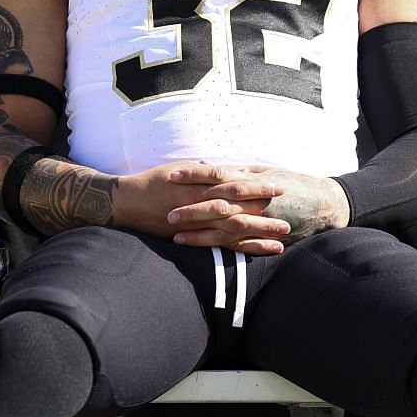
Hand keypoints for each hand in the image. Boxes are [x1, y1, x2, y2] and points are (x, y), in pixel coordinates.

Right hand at [112, 162, 291, 254]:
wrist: (126, 202)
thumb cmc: (153, 183)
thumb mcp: (179, 170)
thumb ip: (203, 170)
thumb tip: (226, 167)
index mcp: (200, 184)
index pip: (235, 183)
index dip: (258, 184)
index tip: (278, 185)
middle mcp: (201, 202)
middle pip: (239, 205)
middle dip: (265, 207)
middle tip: (290, 209)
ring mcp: (197, 222)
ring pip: (235, 226)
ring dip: (261, 229)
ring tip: (284, 232)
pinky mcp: (192, 237)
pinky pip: (222, 244)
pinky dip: (245, 247)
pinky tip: (264, 249)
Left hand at [167, 164, 349, 254]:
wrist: (325, 204)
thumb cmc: (293, 183)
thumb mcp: (263, 170)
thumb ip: (234, 170)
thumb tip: (205, 165)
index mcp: (253, 179)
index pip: (218, 175)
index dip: (195, 175)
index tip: (173, 175)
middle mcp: (255, 200)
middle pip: (218, 203)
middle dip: (192, 209)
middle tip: (167, 213)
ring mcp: (260, 220)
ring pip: (225, 227)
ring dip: (200, 233)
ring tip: (176, 237)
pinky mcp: (266, 236)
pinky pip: (239, 244)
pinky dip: (220, 247)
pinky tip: (202, 249)